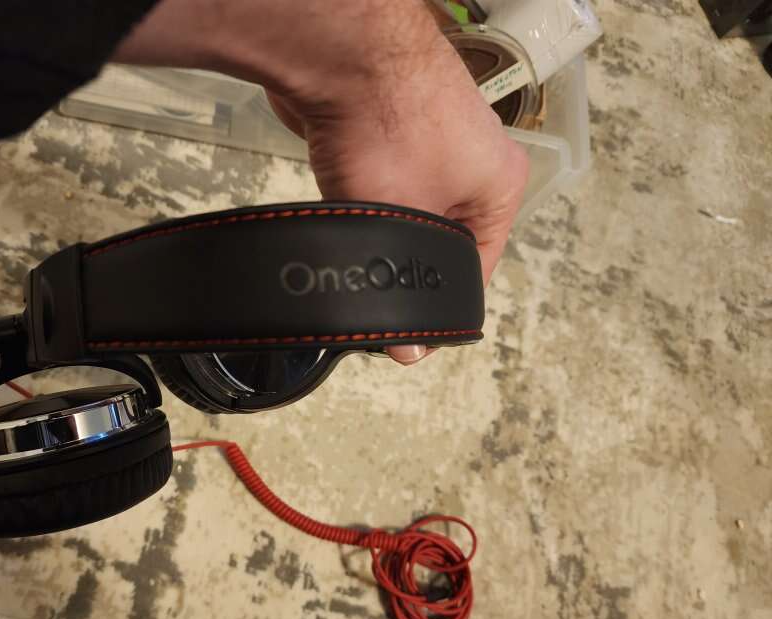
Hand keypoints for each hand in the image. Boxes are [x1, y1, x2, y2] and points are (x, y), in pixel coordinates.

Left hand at [115, 0, 528, 363]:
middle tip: (374, 283)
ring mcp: (432, 140)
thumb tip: (409, 348)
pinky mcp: (390, 128)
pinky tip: (340, 203)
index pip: (478, 268)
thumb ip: (405, 286)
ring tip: (356, 232)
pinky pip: (378, 181)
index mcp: (499, 185)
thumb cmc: (389, 119)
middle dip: (405, 260)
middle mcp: (474, 160)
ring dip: (379, 226)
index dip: (442, 301)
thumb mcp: (400, 223)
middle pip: (441, 237)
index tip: (410, 329)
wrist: (338, 50)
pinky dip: (359, 196)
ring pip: (405, 210)